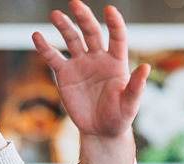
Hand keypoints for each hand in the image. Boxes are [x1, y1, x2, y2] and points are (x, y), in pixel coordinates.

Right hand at [32, 1, 148, 138]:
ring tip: (55, 15)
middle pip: (91, 32)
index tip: (109, 10)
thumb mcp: (130, 104)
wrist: (100, 131)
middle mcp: (98, 58)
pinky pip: (54, 57)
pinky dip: (45, 47)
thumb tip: (146, 67)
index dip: (114, 23)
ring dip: (64, 26)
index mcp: (117, 62)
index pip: (117, 37)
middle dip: (84, 18)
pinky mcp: (65, 74)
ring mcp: (81, 64)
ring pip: (72, 39)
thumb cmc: (119, 117)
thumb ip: (136, 86)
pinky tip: (36, 36)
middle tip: (75, 3)